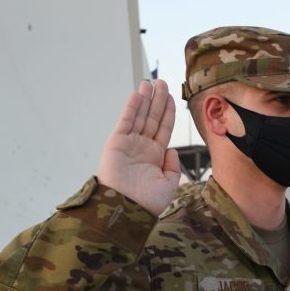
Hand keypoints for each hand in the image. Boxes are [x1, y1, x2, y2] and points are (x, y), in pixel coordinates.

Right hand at [97, 80, 180, 215]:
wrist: (126, 208)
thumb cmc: (147, 201)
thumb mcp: (169, 184)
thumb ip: (173, 166)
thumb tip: (172, 150)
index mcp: (155, 156)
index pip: (163, 129)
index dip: (167, 112)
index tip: (171, 97)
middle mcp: (142, 147)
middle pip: (152, 118)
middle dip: (157, 100)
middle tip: (161, 82)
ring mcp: (129, 144)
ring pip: (139, 116)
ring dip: (145, 99)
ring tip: (150, 82)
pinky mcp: (116, 142)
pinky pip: (126, 121)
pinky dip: (132, 107)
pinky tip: (138, 95)